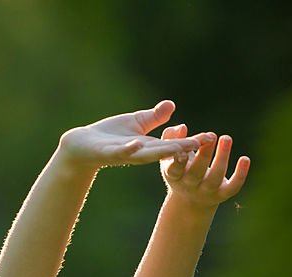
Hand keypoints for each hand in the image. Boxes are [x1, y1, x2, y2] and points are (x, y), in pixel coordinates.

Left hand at [58, 100, 213, 169]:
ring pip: (146, 155)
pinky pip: (119, 152)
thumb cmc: (107, 135)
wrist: (80, 146)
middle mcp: (138, 152)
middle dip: (184, 148)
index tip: (211, 137)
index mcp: (146, 146)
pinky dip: (128, 149)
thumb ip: (153, 118)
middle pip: (165, 151)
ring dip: (162, 152)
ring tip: (180, 148)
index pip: (173, 144)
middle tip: (205, 144)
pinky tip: (137, 144)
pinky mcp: (107, 153)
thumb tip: (171, 105)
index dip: (191, 141)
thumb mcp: (135, 124)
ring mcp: (123, 154)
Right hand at [160, 124, 249, 208]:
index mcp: (174, 176)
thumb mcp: (170, 155)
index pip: (174, 169)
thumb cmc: (180, 168)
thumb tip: (182, 127)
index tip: (185, 148)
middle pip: (196, 172)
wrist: (191, 200)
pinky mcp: (222, 194)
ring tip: (226, 138)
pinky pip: (233, 187)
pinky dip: (240, 174)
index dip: (178, 161)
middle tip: (211, 136)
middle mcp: (189, 186)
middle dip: (204, 155)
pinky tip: (245, 159)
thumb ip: (172, 138)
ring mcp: (206, 191)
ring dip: (222, 157)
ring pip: (215, 177)